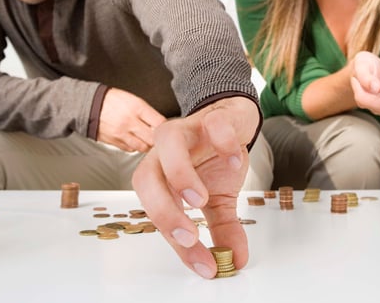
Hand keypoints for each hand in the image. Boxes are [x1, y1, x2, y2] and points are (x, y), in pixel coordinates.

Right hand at [97, 88, 165, 151]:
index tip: (166, 128)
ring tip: (145, 138)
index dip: (165, 127)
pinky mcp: (114, 142)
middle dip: (157, 138)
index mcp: (137, 107)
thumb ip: (147, 113)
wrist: (89, 105)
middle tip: (157, 136)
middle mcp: (130, 122)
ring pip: (143, 147)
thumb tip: (160, 124)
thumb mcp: (133, 99)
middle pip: (153, 138)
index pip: (160, 123)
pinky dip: (135, 147)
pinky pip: (130, 149)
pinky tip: (134, 140)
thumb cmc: (112, 100)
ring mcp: (121, 133)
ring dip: (146, 144)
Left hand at [131, 96, 259, 278]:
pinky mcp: (213, 116)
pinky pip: (213, 125)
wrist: (233, 118)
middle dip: (163, 210)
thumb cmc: (216, 156)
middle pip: (145, 176)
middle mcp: (166, 152)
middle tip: (189, 236)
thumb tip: (235, 259)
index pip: (156, 208)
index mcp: (161, 175)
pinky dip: (224, 144)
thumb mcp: (220, 198)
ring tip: (201, 200)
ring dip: (180, 173)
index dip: (176, 238)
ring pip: (167, 141)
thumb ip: (222, 228)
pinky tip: (235, 163)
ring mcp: (188, 130)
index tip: (203, 263)